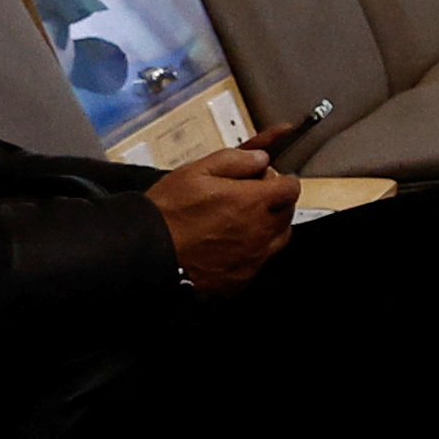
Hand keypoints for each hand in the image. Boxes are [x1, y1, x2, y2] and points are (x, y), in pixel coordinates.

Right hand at [148, 145, 292, 294]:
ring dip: (266, 227)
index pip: (291, 187)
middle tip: (246, 198)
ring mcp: (253, 260)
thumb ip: (236, 160)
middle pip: (286, 213)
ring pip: (276, 239)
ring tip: (236, 222)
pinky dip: (250, 252)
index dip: (278, 179)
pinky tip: (226, 246)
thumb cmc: (168, 213)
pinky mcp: (240, 281)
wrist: (147, 254)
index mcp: (253, 202)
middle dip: (273, 202)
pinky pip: (258, 263)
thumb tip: (261, 158)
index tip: (264, 179)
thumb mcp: (197, 171)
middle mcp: (260, 233)